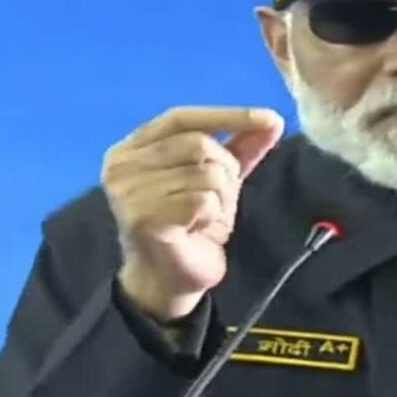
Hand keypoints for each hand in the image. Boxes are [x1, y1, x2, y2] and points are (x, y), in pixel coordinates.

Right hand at [101, 106, 284, 321]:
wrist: (172, 280)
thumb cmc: (190, 224)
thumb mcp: (219, 178)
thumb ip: (241, 147)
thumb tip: (274, 120)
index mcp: (132, 148)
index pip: (181, 117)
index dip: (225, 115)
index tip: (268, 118)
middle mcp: (121, 165)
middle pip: (198, 144)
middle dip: (226, 170)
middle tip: (219, 200)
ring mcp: (128, 192)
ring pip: (205, 173)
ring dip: (221, 199)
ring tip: (204, 219)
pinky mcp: (143, 218)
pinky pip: (202, 201)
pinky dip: (212, 216)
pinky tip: (198, 230)